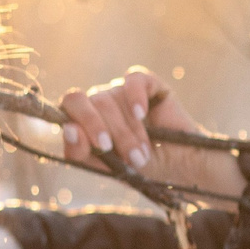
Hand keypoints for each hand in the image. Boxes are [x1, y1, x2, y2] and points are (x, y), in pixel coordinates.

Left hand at [58, 68, 244, 196]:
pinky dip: (135, 96)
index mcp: (85, 120)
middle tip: (122, 154)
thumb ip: (83, 153)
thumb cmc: (143, 169)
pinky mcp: (148, 84)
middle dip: (102, 130)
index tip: (101, 147)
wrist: (183, 168)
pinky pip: (133, 79)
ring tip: (143, 155)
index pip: (67, 109)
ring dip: (128, 132)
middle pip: (85, 101)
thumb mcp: (108, 168)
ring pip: (110, 99)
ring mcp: (122, 91)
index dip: (80, 124)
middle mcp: (100, 102)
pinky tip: (142, 114)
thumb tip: (69, 130)